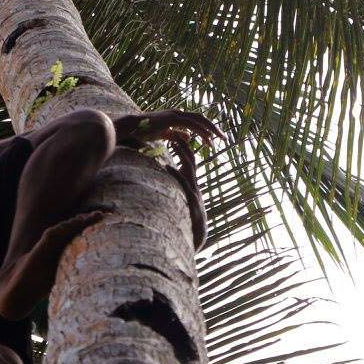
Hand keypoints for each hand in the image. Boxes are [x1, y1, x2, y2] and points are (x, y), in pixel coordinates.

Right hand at [113, 109, 221, 148]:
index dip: (207, 129)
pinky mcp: (172, 119)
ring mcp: (175, 114)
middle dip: (214, 128)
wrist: (132, 127)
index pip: (197, 121)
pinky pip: (190, 124)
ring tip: (219, 140)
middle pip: (201, 119)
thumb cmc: (145, 131)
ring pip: (199, 120)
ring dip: (211, 130)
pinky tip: (208, 138)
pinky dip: (201, 130)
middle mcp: (178, 113)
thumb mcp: (165, 134)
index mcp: (177, 116)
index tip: (214, 139)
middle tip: (224, 138)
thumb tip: (190, 137)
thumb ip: (177, 135)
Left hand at [114, 110, 220, 250]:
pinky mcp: (190, 199)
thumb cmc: (188, 214)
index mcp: (190, 180)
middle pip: (191, 159)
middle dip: (183, 144)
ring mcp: (193, 190)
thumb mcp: (181, 195)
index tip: (172, 132)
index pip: (188, 158)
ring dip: (182, 154)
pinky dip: (176, 173)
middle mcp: (194, 183)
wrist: (197, 233)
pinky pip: (183, 183)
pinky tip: (168, 166)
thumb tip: (166, 168)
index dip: (182, 144)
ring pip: (189, 168)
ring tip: (173, 142)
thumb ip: (176, 180)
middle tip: (174, 129)